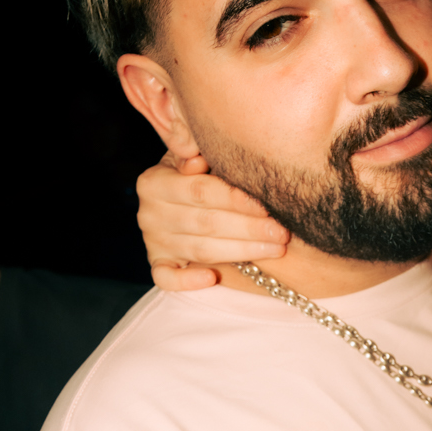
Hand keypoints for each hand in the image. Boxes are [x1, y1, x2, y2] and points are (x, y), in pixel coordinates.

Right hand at [137, 153, 289, 290]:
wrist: (177, 194)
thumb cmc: (196, 173)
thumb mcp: (196, 155)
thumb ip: (197, 150)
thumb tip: (197, 157)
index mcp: (155, 182)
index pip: (201, 192)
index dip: (237, 200)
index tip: (268, 206)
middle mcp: (149, 213)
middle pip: (206, 223)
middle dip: (249, 229)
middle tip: (282, 232)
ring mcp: (153, 241)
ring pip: (200, 250)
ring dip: (241, 251)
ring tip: (275, 248)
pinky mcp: (158, 264)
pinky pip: (166, 278)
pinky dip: (187, 281)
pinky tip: (212, 277)